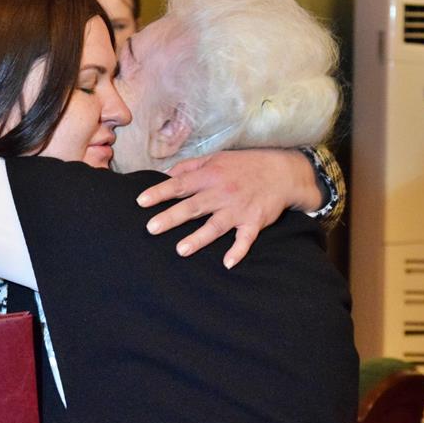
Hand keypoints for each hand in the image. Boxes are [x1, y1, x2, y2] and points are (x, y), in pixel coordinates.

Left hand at [136, 149, 317, 266]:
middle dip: (171, 217)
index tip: (140, 201)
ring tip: (181, 250)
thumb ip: (189, 167)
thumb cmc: (244, 165)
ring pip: (215, 225)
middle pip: (193, 207)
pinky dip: (238, 251)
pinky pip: (245, 238)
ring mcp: (238, 209)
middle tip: (151, 228)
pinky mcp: (254, 221)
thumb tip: (165, 174)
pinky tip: (227, 263)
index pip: (179, 185)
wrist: (282, 172)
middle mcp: (222, 193)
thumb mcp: (216, 158)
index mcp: (210, 176)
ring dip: (199, 238)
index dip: (159, 192)